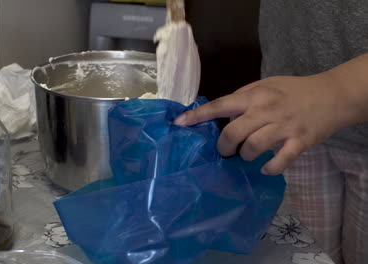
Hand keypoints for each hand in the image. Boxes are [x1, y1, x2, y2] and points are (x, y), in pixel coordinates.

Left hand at [174, 73, 353, 174]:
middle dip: (224, 145)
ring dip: (244, 155)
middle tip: (225, 150)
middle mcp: (266, 110)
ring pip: (252, 147)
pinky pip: (279, 161)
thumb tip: (221, 112)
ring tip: (247, 155)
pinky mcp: (299, 142)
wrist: (331, 95)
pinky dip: (269, 168)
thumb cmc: (293, 90)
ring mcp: (283, 127)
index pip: (220, 105)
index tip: (179, 124)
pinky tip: (265, 167)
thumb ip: (243, 96)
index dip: (198, 116)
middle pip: (233, 132)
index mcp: (254, 95)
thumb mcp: (266, 84)